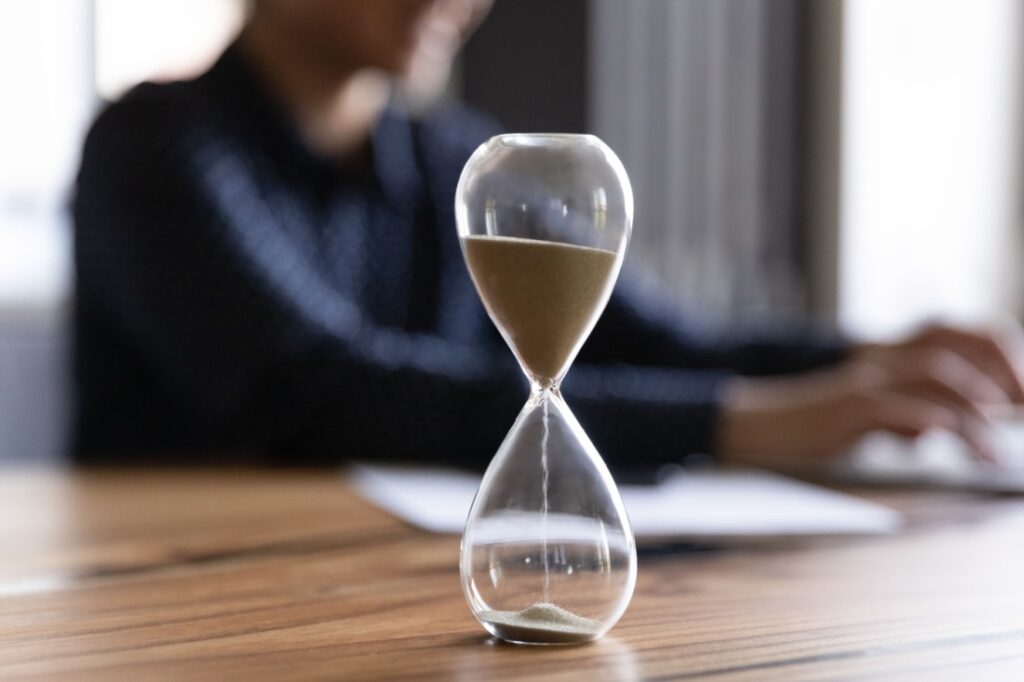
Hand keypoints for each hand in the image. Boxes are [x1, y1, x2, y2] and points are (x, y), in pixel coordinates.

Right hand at [716, 322, 1023, 466]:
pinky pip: (907, 409)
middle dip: (1003, 374)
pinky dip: (940, 427)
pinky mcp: (851, 407)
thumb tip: (940, 429)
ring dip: (979, 411)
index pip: (958, 333)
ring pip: (939, 376)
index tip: (1019, 396)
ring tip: (995, 452)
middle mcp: (882, 358)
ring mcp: (867, 379)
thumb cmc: (813, 425)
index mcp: (890, 354)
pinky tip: (961, 451)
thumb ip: (906, 411)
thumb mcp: (868, 413)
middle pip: (956, 343)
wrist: (759, 426)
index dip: (999, 356)